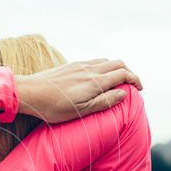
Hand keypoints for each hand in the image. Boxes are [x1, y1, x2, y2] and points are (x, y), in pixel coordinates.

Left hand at [15, 59, 141, 123]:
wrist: (30, 93)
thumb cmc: (54, 107)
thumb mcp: (82, 110)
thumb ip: (104, 101)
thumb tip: (123, 93)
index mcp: (95, 81)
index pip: (123, 74)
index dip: (135, 80)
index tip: (139, 89)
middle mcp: (90, 69)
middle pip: (117, 64)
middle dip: (128, 72)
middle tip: (131, 84)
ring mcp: (80, 65)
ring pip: (106, 61)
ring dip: (116, 68)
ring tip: (117, 81)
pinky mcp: (71, 66)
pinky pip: (94, 61)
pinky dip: (104, 66)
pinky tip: (98, 76)